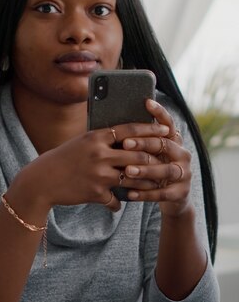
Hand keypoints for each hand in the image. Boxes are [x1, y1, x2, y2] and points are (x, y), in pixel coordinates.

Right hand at [15, 115, 171, 212]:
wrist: (42, 180)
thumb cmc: (63, 158)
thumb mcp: (82, 142)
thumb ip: (103, 140)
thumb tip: (127, 138)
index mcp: (96, 137)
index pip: (130, 130)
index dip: (150, 130)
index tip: (165, 130)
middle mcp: (99, 154)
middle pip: (138, 157)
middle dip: (153, 161)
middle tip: (163, 163)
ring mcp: (98, 175)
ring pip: (132, 180)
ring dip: (143, 184)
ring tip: (151, 185)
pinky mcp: (96, 193)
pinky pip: (116, 201)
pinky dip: (117, 204)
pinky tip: (118, 204)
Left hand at [120, 99, 191, 215]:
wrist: (172, 199)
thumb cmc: (153, 171)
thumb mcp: (150, 156)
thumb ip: (140, 143)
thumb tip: (116, 125)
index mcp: (174, 142)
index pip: (168, 124)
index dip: (159, 112)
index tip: (146, 102)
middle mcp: (182, 155)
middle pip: (164, 145)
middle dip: (144, 144)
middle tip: (125, 143)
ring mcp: (185, 174)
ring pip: (166, 170)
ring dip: (146, 170)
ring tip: (128, 171)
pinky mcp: (181, 192)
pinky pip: (162, 193)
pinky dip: (145, 194)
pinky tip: (130, 194)